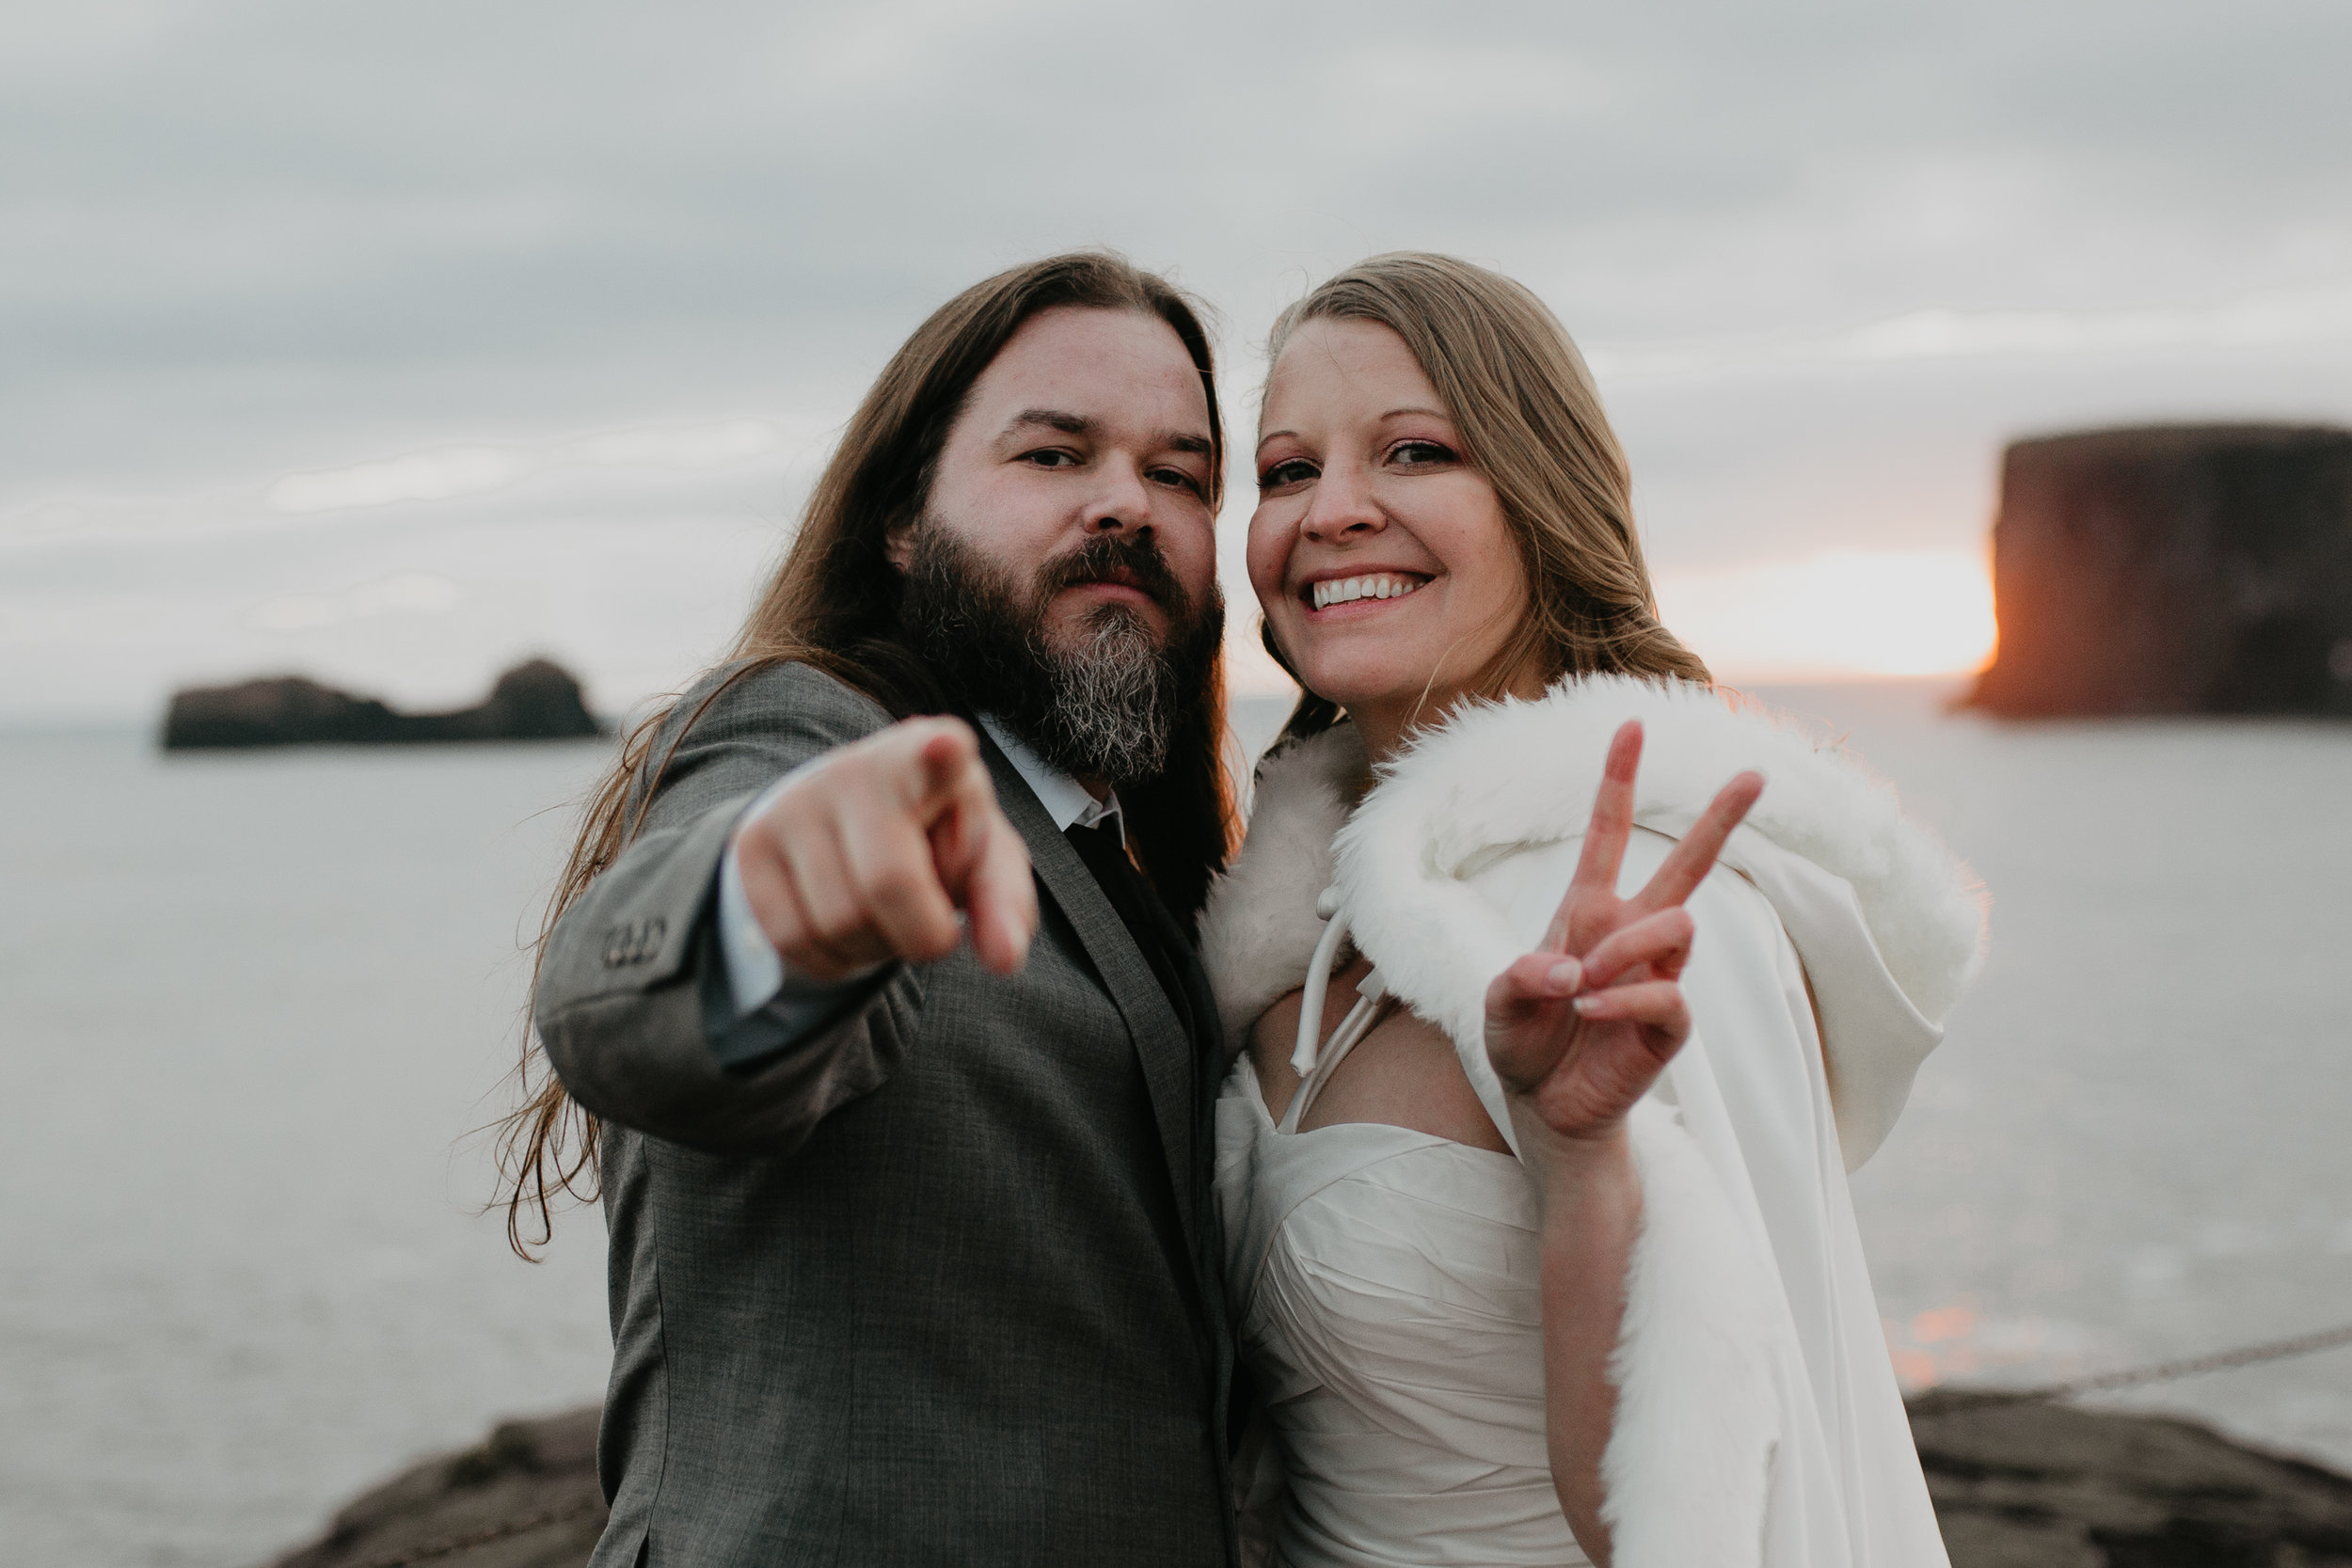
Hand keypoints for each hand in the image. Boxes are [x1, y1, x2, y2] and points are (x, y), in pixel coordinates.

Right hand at [732, 717, 1038, 981]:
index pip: (935, 754)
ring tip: (886, 913)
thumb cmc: (936, 836)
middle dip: (921, 932)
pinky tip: (847, 925)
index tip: (945, 747)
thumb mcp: (983, 860)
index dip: (940, 755)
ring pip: (837, 922)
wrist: (850, 817)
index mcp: (931, 758)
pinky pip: (792, 939)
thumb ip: (1004, 903)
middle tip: (931, 919)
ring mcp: (794, 803)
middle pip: (888, 883)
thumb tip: (1004, 960)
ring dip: (874, 948)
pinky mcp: (751, 844)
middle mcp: (856, 768)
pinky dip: (830, 958)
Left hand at [1484, 720, 1761, 1148]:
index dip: (1618, 780)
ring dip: (1628, 950)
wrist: (1543, 1109)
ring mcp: (1656, 975)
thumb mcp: (1498, 1005)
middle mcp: (1630, 934)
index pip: (1607, 833)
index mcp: (1587, 910)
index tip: (1631, 724)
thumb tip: (1572, 971)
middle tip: (1755, 773)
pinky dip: (1625, 997)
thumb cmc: (1522, 1045)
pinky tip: (1592, 1010)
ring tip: (1585, 984)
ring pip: (1677, 926)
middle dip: (1720, 818)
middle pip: (1688, 865)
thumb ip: (1521, 979)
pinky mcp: (1670, 1022)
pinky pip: (1667, 993)